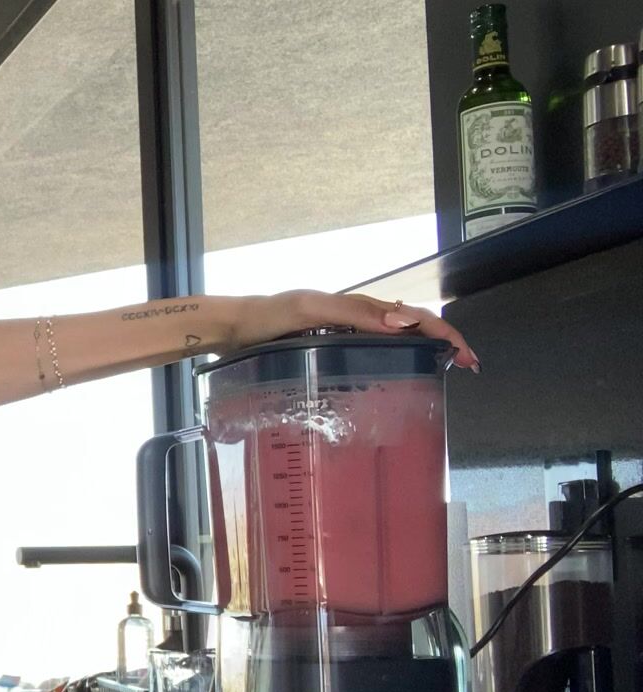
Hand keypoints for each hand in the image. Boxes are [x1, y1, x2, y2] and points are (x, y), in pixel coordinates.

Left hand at [226, 290, 478, 370]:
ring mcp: (342, 334)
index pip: (412, 316)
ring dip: (424, 350)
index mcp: (356, 308)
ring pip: (394, 338)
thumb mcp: (308, 310)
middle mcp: (354, 319)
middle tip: (467, 366)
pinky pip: (370, 350)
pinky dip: (394, 359)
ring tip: (446, 370)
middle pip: (410, 325)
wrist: (231, 328)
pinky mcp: (328, 348)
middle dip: (442, 341)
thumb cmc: (266, 317)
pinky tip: (397, 376)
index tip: (466, 356)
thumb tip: (403, 323)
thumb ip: (352, 313)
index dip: (442, 333)